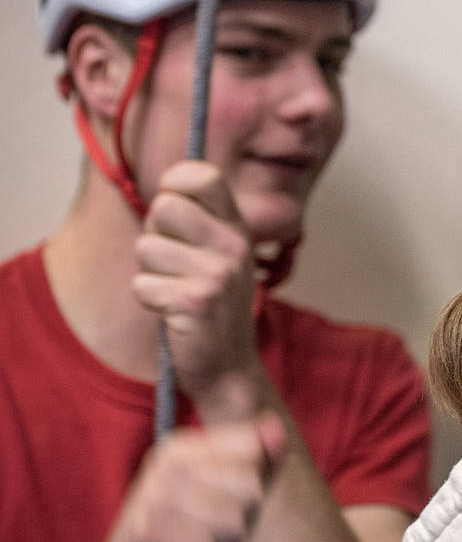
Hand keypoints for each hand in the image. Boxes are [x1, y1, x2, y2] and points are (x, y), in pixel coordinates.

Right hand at [66, 414, 286, 541]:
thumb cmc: (187, 536)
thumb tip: (275, 425)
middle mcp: (166, 463)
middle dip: (241, 520)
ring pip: (234, 524)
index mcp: (183, 446)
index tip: (224, 499)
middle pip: (251, 488)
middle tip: (208, 531)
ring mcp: (154, 496)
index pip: (253, 448)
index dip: (254, 483)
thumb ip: (260, 461)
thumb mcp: (229, 495)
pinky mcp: (147, 535)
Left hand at [132, 161, 266, 421]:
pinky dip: (149, 300)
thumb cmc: (210, 302)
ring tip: (175, 289)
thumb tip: (168, 185)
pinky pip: (142, 284)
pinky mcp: (197, 300)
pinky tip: (172, 312)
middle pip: (164, 207)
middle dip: (154, 235)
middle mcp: (235, 244)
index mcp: (238, 227)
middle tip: (175, 264)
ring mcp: (220, 273)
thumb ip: (196, 218)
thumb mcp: (217, 253)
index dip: (175, 184)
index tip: (174, 210)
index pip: (202, 176)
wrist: (228, 366)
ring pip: (146, 247)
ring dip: (150, 272)